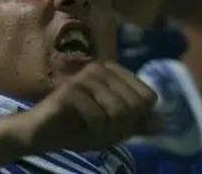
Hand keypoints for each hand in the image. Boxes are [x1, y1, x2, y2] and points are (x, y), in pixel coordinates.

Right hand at [11, 61, 160, 153]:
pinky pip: (98, 116)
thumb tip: (163, 123)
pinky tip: (82, 129)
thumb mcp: (113, 129)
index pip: (148, 97)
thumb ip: (137, 124)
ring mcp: (86, 76)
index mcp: (115, 72)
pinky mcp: (71, 90)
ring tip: (92, 129)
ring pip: (118, 110)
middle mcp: (102, 68)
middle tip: (102, 129)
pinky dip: (94, 130)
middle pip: (136, 105)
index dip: (137, 118)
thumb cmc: (78, 127)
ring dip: (107, 129)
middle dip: (122, 125)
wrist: (39, 134)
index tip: (118, 124)